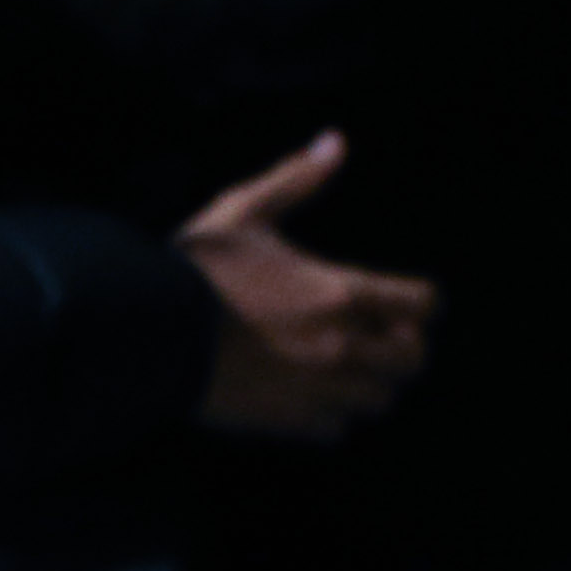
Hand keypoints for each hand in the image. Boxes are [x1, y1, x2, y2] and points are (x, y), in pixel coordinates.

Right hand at [178, 131, 434, 440]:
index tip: (401, 298)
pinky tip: (311, 393)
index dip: (419, 300)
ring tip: (346, 366)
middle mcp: (342, 347)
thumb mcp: (244, 211)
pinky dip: (332, 415)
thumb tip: (337, 141)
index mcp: (341, 293)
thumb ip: (297, 179)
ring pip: (380, 400)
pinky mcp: (285, 421)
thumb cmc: (195, 269)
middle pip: (413, 360)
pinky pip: (335, 429)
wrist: (145, 334)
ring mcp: (316, 389)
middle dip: (403, 345)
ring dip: (371, 383)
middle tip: (379, 334)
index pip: (424, 305)